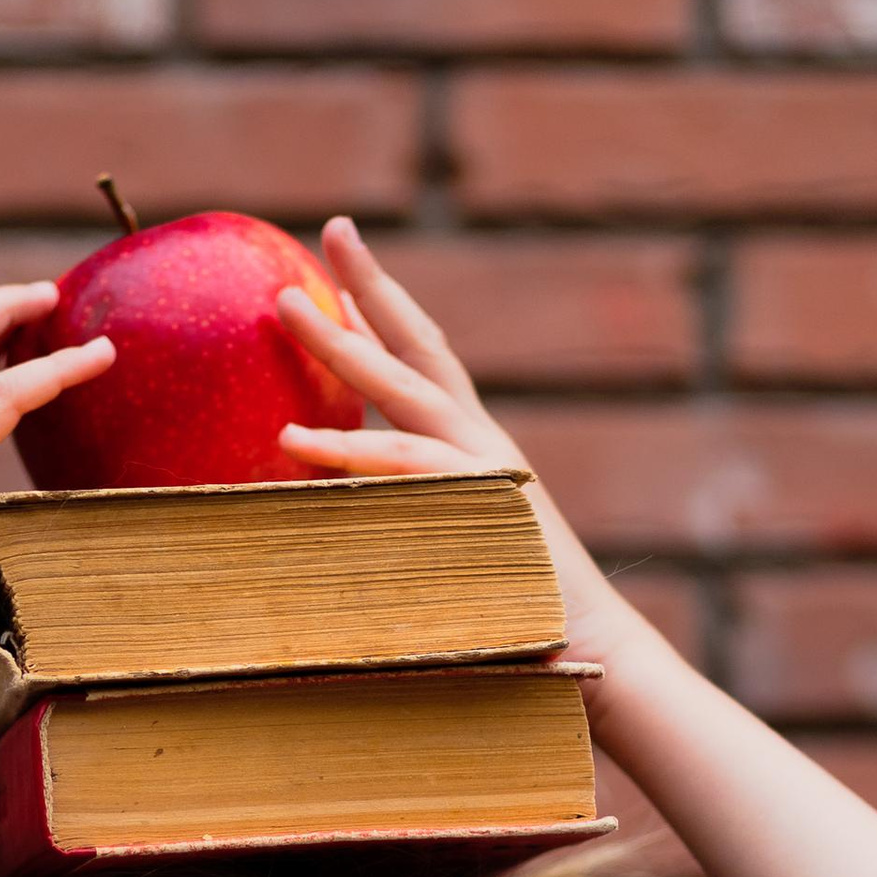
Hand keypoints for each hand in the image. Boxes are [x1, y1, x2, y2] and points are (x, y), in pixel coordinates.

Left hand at [274, 218, 648, 674]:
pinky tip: (292, 438)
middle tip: (332, 228)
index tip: (341, 263)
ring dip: (342, 344)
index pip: (426, 357)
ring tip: (285, 305)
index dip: (385, 307)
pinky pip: (402, 469)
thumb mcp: (457, 536)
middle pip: (421, 344)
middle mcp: (481, 440)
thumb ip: (410, 506)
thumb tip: (339, 503)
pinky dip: (348, 451)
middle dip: (371, 284)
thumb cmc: (517, 607)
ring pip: (403, 390)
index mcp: (475, 442)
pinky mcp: (477, 506)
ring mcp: (482, 467)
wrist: (591, 648)